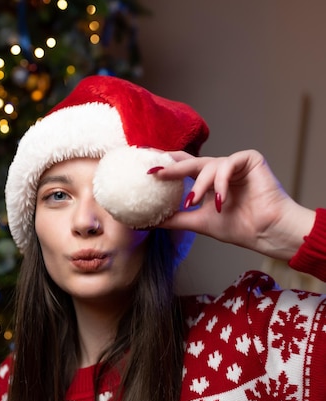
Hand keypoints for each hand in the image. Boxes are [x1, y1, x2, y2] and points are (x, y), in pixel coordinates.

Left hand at [152, 149, 314, 260]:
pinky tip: (221, 201)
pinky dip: (222, 182)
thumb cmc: (238, 227)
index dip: (164, 166)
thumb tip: (145, 222)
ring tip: (195, 202)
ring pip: (208, 165)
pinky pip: (228, 164)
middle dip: (172, 167)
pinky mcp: (249, 159)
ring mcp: (233, 163)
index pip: (181, 168)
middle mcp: (218, 170)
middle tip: (155, 173)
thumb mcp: (197, 222)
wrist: (266, 232)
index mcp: (206, 181)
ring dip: (200, 185)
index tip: (145, 169)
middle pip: (190, 161)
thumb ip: (174, 219)